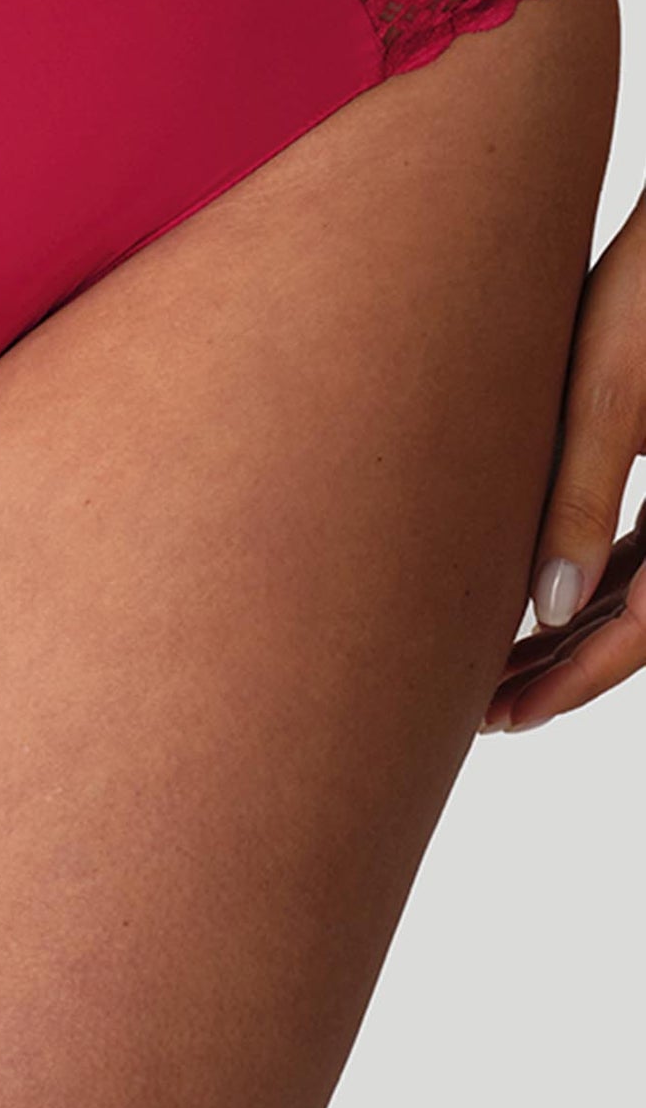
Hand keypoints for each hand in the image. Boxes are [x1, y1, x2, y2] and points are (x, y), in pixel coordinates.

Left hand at [481, 199, 645, 733]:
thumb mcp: (611, 388)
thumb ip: (582, 496)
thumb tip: (547, 609)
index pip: (644, 626)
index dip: (572, 681)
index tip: (498, 719)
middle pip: (642, 617)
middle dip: (563, 669)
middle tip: (478, 709)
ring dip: (577, 627)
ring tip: (493, 663)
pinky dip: (600, 576)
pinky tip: (541, 595)